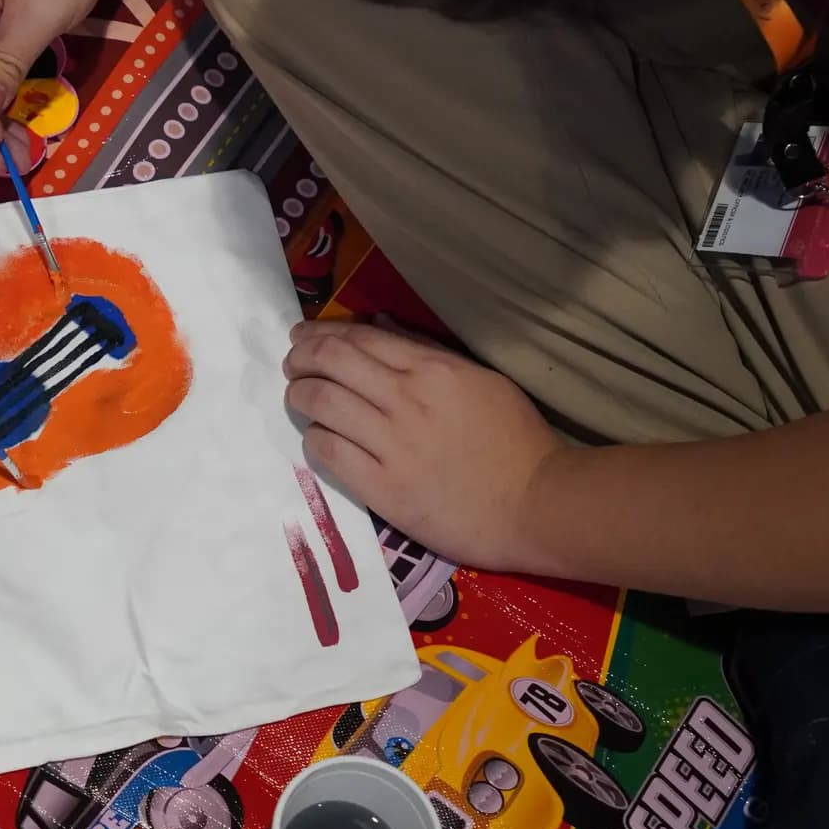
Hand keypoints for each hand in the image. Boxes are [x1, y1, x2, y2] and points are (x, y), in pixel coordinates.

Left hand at [283, 318, 565, 571]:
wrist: (537, 505)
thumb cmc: (516, 441)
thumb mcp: (480, 381)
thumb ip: (427, 351)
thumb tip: (379, 324)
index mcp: (433, 369)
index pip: (360, 338)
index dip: (321, 335)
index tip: (303, 337)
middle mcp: (406, 399)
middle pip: (331, 363)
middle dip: (301, 358)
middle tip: (291, 363)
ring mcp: (392, 444)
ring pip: (321, 403)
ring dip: (299, 395)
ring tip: (297, 397)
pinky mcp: (383, 488)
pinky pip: (329, 452)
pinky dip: (314, 439)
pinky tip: (317, 438)